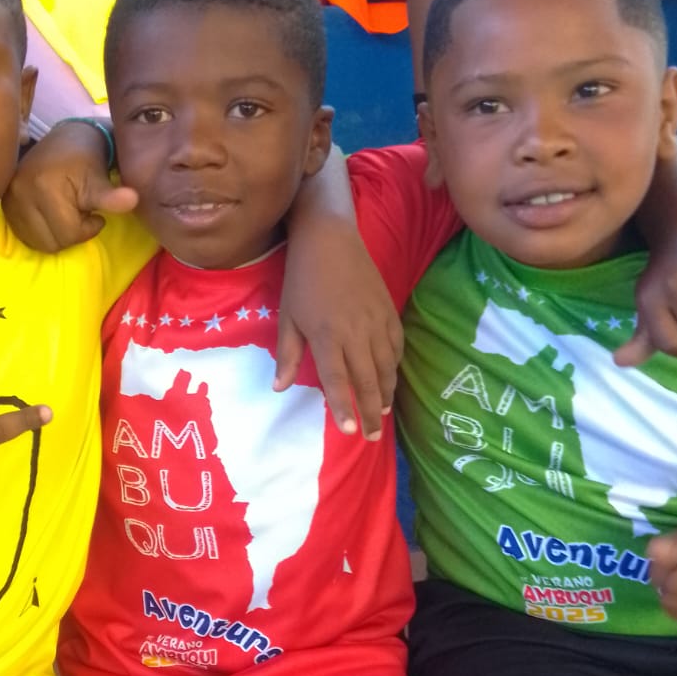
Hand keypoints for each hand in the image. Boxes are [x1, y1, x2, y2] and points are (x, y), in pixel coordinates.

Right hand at [3, 122, 137, 252]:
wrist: (65, 139)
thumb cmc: (87, 159)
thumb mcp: (101, 178)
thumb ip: (112, 196)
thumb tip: (133, 200)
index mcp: (44, 187)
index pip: (68, 235)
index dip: (87, 228)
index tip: (94, 210)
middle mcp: (21, 194)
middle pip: (53, 242)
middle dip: (72, 230)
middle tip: (79, 209)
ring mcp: (10, 200)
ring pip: (39, 242)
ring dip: (58, 232)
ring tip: (66, 210)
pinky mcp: (6, 205)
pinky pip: (27, 236)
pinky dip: (44, 231)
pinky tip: (53, 213)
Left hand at [276, 196, 403, 438]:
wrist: (330, 239)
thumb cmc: (302, 279)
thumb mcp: (288, 317)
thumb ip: (287, 355)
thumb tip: (280, 388)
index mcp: (327, 335)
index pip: (337, 380)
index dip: (343, 407)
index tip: (349, 431)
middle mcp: (355, 332)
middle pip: (367, 381)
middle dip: (370, 412)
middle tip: (370, 436)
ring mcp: (376, 322)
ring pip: (386, 367)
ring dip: (385, 394)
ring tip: (382, 414)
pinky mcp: (389, 311)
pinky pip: (396, 347)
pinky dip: (394, 367)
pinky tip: (390, 379)